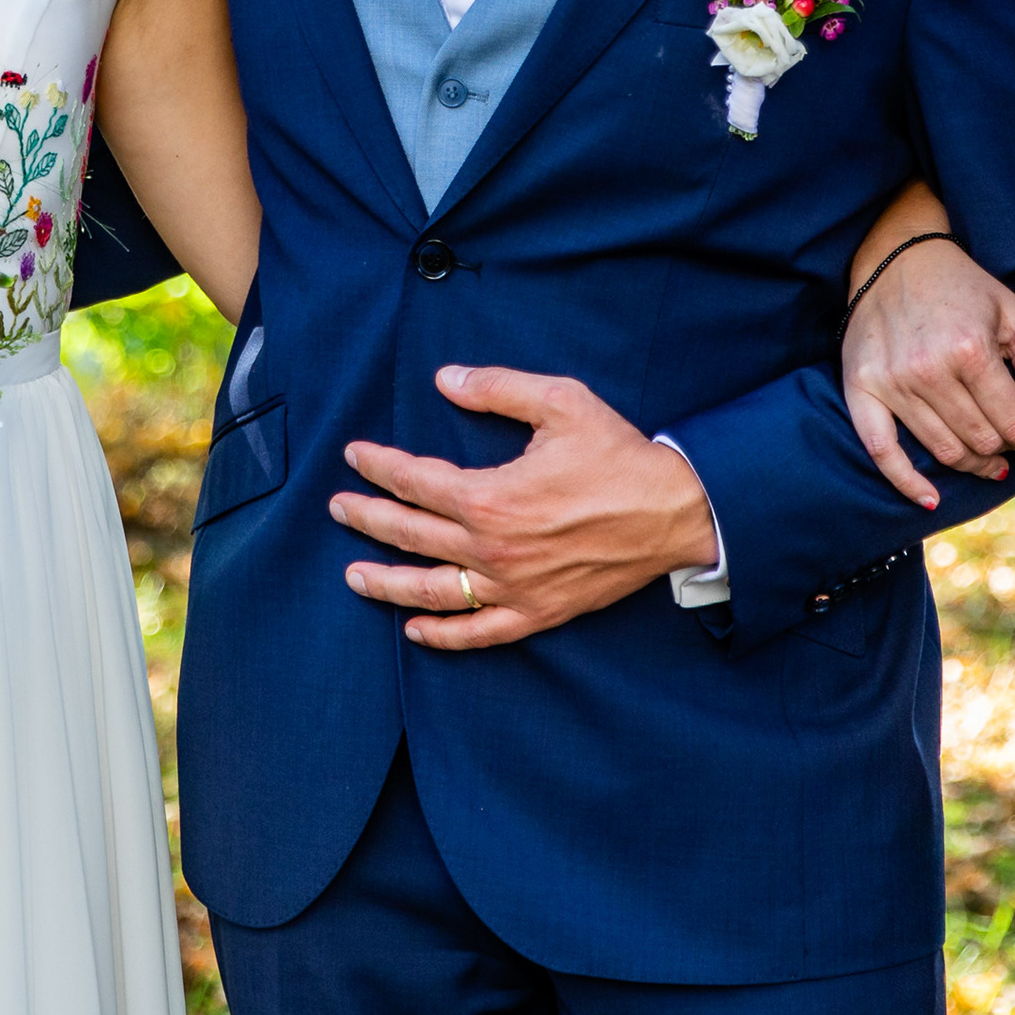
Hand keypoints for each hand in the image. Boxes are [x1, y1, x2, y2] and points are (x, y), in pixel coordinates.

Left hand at [331, 367, 720, 650]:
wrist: (676, 512)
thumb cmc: (619, 455)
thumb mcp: (560, 402)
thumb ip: (496, 387)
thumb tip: (445, 379)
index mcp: (490, 496)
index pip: (414, 482)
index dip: (379, 467)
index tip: (355, 456)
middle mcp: (492, 549)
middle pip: (409, 535)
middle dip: (366, 519)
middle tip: (338, 509)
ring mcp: (513, 587)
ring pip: (432, 591)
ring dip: (386, 584)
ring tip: (353, 576)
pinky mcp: (538, 612)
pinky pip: (479, 632)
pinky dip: (443, 635)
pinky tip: (416, 631)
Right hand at [840, 234, 1014, 506]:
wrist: (895, 258)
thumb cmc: (963, 288)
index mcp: (971, 350)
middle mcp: (929, 371)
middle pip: (982, 441)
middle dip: (1010, 452)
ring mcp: (891, 383)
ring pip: (944, 449)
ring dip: (975, 465)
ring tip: (991, 463)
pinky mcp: (860, 389)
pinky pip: (881, 450)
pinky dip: (908, 481)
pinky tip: (932, 498)